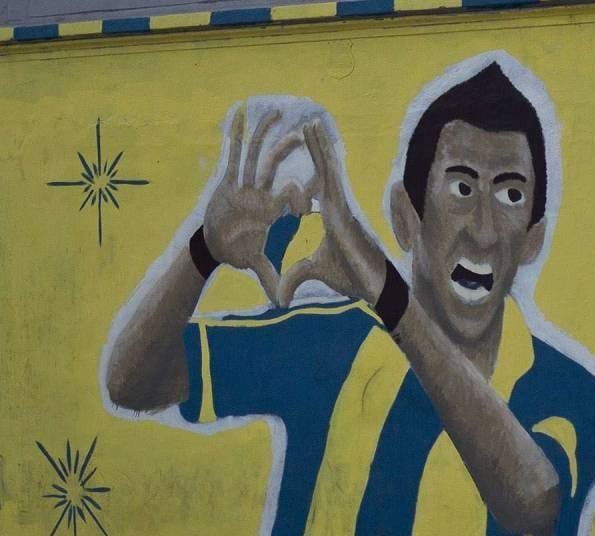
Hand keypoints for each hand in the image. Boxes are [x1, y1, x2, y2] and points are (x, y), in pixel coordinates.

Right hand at [203, 107, 314, 299]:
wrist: (217, 244)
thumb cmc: (238, 250)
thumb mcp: (255, 264)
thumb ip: (271, 279)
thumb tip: (283, 303)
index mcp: (269, 211)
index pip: (291, 198)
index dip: (302, 193)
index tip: (317, 181)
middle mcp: (258, 193)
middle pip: (274, 168)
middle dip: (286, 151)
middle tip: (303, 133)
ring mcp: (242, 184)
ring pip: (255, 154)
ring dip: (263, 134)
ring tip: (273, 112)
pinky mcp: (226, 180)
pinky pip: (231, 154)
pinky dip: (233, 136)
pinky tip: (238, 115)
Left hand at [278, 121, 386, 306]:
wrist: (373, 283)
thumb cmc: (352, 276)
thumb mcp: (314, 273)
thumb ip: (296, 277)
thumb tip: (279, 298)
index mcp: (331, 216)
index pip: (317, 188)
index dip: (310, 172)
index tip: (301, 158)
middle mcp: (337, 205)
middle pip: (323, 170)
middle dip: (315, 148)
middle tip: (306, 123)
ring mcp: (341, 203)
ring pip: (328, 167)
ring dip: (319, 144)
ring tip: (310, 122)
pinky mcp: (343, 205)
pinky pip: (330, 175)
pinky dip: (323, 156)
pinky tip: (317, 140)